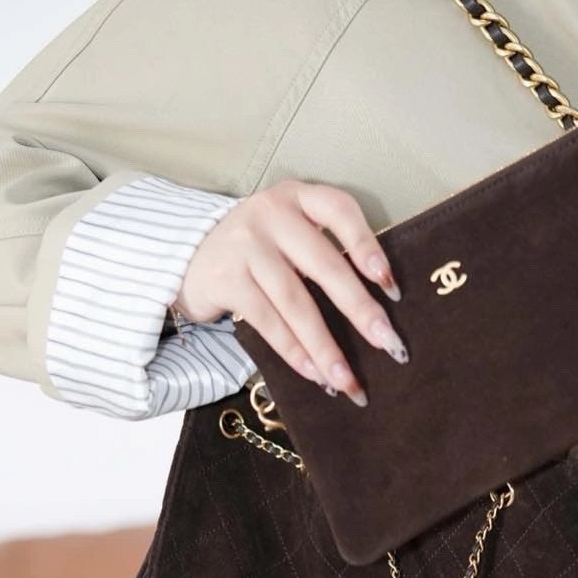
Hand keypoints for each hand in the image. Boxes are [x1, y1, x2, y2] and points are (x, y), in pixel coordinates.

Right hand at [173, 179, 406, 406]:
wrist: (187, 255)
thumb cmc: (258, 249)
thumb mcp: (291, 231)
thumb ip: (326, 251)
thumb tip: (375, 312)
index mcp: (298, 197)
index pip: (340, 211)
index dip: (367, 246)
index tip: (390, 283)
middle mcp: (272, 215)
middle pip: (325, 266)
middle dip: (360, 310)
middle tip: (388, 343)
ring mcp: (246, 246)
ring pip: (296, 302)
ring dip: (326, 347)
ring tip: (348, 380)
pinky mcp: (226, 280)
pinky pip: (268, 321)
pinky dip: (294, 351)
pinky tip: (315, 373)